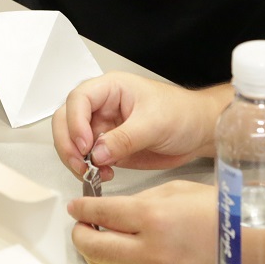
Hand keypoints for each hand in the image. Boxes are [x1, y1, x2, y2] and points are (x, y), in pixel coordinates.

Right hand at [52, 71, 217, 181]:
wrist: (198, 132)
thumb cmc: (183, 114)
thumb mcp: (155, 123)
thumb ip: (124, 138)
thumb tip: (97, 152)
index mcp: (111, 88)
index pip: (79, 99)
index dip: (76, 122)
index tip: (85, 144)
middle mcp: (102, 106)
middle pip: (66, 119)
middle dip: (67, 143)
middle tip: (80, 163)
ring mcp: (103, 127)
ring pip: (72, 141)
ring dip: (75, 159)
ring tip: (92, 172)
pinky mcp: (108, 148)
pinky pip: (86, 158)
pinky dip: (88, 169)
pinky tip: (103, 175)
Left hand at [69, 180, 217, 263]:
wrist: (249, 248)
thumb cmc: (222, 215)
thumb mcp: (180, 190)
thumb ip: (144, 198)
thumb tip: (119, 207)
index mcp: (152, 217)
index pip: (102, 213)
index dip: (83, 208)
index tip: (76, 206)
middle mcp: (149, 248)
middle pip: (94, 245)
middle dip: (80, 234)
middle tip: (80, 226)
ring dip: (94, 254)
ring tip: (95, 242)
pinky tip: (116, 260)